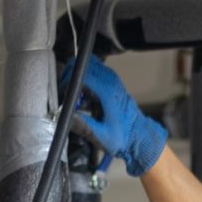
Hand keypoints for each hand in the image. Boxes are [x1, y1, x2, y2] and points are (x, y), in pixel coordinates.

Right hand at [60, 55, 166, 176]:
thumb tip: (65, 116)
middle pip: (80, 64)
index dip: (66, 83)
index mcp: (107, 90)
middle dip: (68, 77)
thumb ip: (83, 126)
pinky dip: (84, 79)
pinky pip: (93, 71)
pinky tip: (84, 97)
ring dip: (76, 77)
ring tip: (74, 96)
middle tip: (64, 94)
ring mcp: (112, 78)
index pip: (79, 73)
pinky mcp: (112, 81)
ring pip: (86, 65)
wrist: (140, 137)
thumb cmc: (123, 138)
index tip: (62, 96)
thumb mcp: (102, 136)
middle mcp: (110, 79)